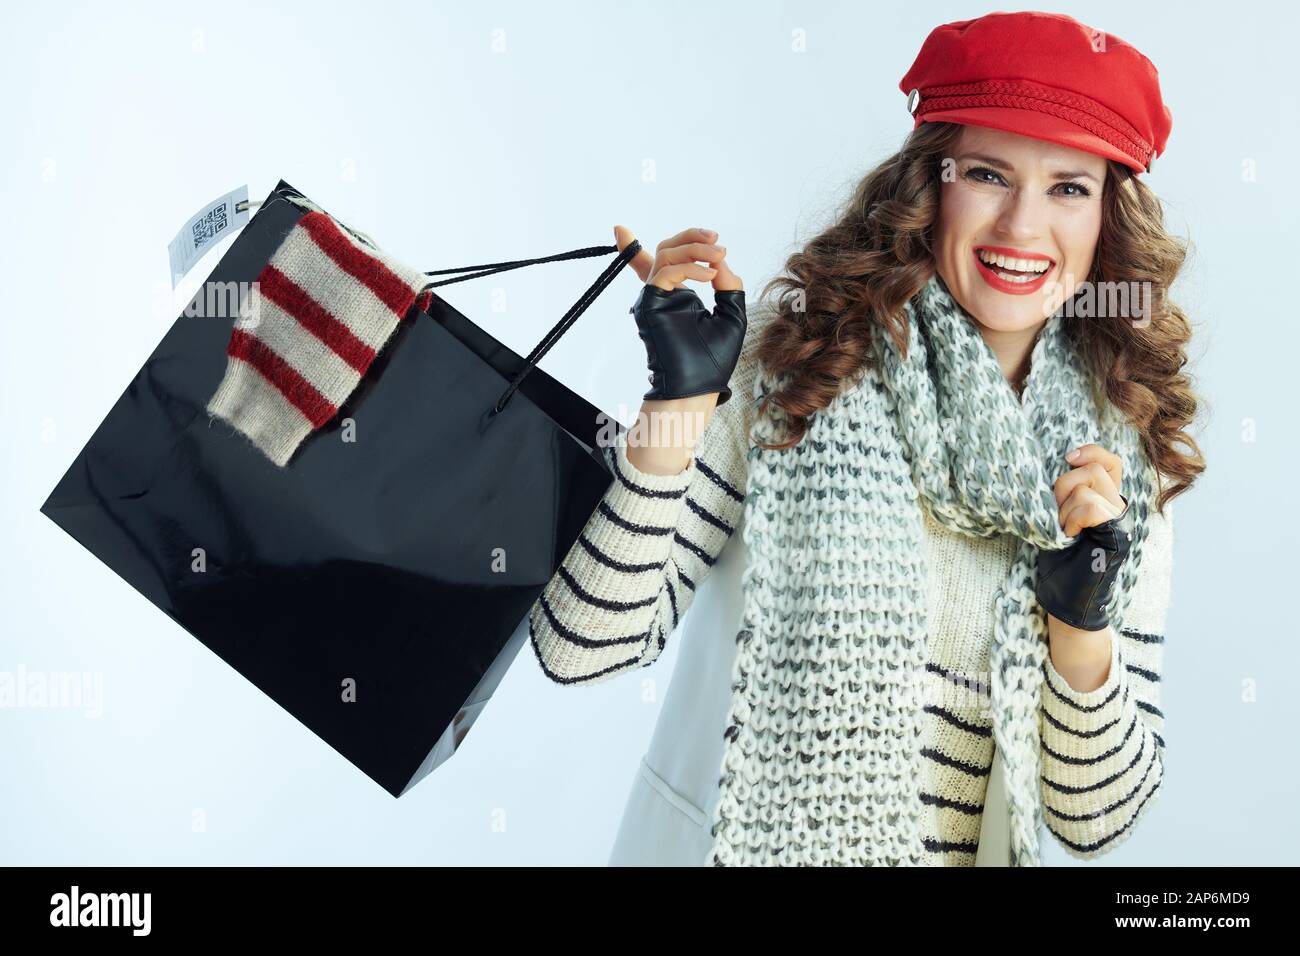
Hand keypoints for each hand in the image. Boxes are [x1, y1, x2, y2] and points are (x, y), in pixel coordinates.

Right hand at [613, 225, 746, 404]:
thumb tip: (718, 259)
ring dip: (695, 249)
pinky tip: (709, 275)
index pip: (659, 265)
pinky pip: (665, 273)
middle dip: (691, 238)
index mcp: (678, 297)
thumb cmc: (714, 358)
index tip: (628, 229)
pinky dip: (690, 268)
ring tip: (718, 256)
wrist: (699, 386)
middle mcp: (662, 295)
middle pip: (666, 250)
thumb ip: (727, 284)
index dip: (636, 248)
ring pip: (665, 255)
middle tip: (717, 241)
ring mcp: (654, 299)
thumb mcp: (731, 313)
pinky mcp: (651, 305)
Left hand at [1034, 443, 1136, 630]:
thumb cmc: (1059, 560)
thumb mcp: (1056, 518)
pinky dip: (1072, 518)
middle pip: (1095, 468)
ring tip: (1063, 529)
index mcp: (1106, 500)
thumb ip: (1064, 494)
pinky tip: (1068, 536)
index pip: (1110, 461)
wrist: (1065, 598)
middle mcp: (1119, 508)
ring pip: (1090, 486)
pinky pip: (1091, 505)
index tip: (1067, 458)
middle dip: (1063, 486)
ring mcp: (1121, 522)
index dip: (1091, 452)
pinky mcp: (1118, 536)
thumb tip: (1056, 467)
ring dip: (1065, 507)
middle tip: (1056, 514)